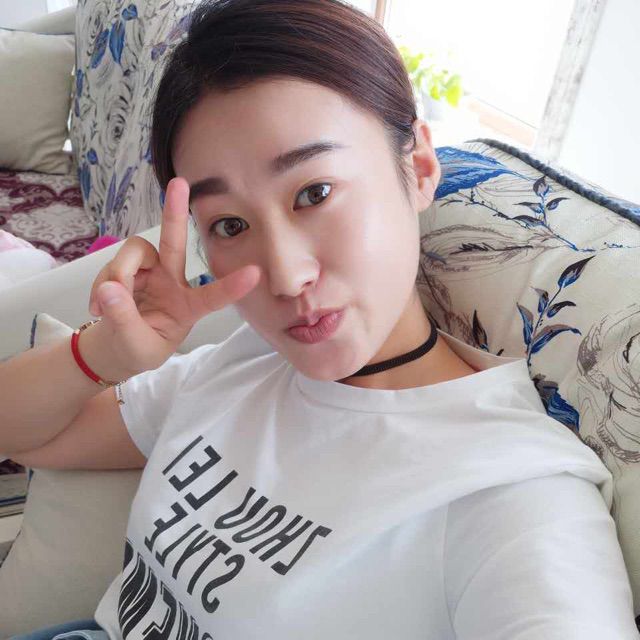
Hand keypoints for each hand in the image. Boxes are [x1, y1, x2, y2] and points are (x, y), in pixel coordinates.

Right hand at [86, 176, 259, 376]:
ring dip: (117, 273)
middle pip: (175, 243)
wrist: (116, 347)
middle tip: (179, 183)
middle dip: (175, 213)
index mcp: (188, 308)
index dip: (232, 286)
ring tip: (102, 306)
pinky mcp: (128, 268)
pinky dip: (102, 284)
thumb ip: (124, 320)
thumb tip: (109, 288)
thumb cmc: (138, 348)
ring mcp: (150, 272)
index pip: (212, 297)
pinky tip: (97, 307)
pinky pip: (113, 263)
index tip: (255, 273)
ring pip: (135, 251)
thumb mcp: (134, 346)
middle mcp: (173, 282)